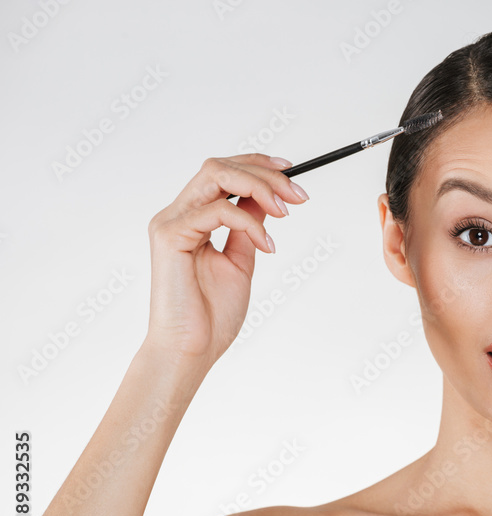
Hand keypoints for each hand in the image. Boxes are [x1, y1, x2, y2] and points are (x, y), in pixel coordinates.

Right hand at [142, 153, 308, 369]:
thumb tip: (267, 200)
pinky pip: (217, 210)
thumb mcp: (241, 260)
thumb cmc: (211, 315)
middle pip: (220, 167)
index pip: (222, 173)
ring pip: (216, 176)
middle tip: (298, 195)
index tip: (291, 172)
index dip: (256, 165)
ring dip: (259, 187)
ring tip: (286, 212)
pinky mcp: (170, 236)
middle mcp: (177, 214)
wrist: (191, 350)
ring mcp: (170, 222)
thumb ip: (249, 227)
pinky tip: (267, 246)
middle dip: (265, 174)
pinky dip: (249, 222)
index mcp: (192, 219)